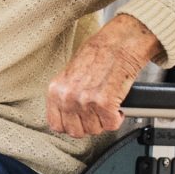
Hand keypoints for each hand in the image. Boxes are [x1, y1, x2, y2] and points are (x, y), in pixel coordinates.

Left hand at [46, 14, 162, 138]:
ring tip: (108, 107)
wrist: (118, 42)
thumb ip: (65, 95)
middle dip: (89, 125)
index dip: (71, 125)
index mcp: (55, 91)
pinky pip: (111, 124)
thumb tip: (68, 113)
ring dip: (104, 121)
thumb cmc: (98, 53)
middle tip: (97, 114)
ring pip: (95, 130)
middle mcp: (67, 97)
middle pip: (76, 131)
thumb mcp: (70, 74)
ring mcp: (85, 101)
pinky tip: (117, 107)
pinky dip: (117, 119)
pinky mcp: (104, 103)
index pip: (56, 125)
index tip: (80, 121)